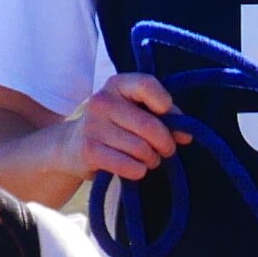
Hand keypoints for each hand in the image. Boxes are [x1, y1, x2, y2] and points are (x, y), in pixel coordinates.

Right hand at [67, 73, 185, 186]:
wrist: (71, 147)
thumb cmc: (115, 127)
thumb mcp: (136, 112)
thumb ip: (164, 116)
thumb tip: (186, 134)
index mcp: (117, 84)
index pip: (147, 85)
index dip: (165, 104)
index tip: (167, 116)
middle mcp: (102, 101)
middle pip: (150, 126)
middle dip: (165, 143)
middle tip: (165, 150)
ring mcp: (93, 126)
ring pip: (141, 149)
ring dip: (152, 159)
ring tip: (147, 159)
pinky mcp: (89, 150)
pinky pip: (130, 166)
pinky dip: (139, 171)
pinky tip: (135, 168)